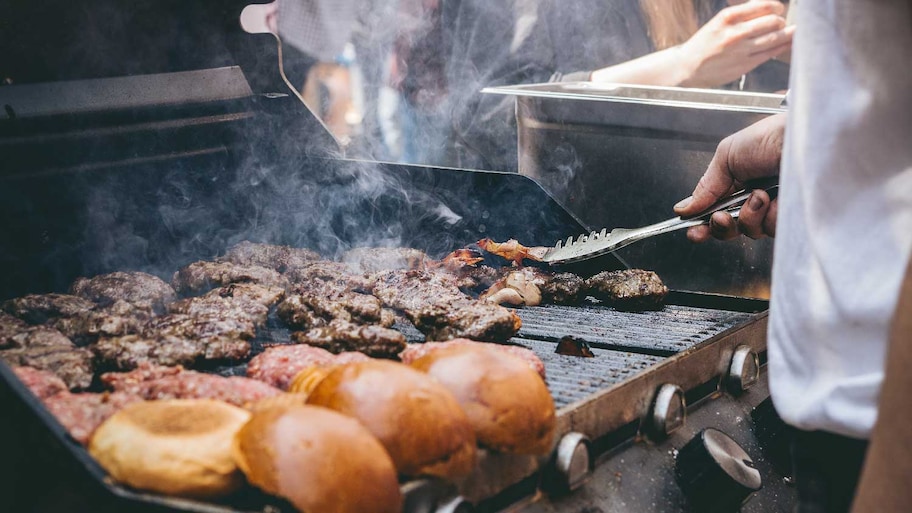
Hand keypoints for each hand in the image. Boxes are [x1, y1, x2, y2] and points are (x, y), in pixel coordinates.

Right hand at [674, 112, 785, 241]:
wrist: (807, 139)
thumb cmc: (773, 136)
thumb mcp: (727, 155)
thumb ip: (705, 186)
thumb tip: (684, 208)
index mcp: (738, 181)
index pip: (715, 209)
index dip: (702, 223)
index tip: (693, 231)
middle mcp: (756, 196)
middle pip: (729, 227)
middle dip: (721, 225)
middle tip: (721, 216)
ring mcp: (775, 208)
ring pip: (750, 231)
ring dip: (748, 215)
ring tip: (760, 195)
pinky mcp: (792, 217)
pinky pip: (771, 231)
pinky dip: (769, 217)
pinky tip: (776, 201)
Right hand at [679, 1, 794, 87]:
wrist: (687, 68)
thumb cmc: (703, 45)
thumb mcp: (717, 23)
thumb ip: (740, 16)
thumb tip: (764, 7)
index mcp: (727, 17)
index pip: (763, 5)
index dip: (775, 6)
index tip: (778, 8)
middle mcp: (735, 32)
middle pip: (772, 20)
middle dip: (780, 20)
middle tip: (781, 22)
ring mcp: (741, 49)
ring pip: (775, 37)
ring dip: (787, 33)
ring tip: (793, 31)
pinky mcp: (745, 64)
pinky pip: (770, 52)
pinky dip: (781, 47)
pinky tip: (786, 43)